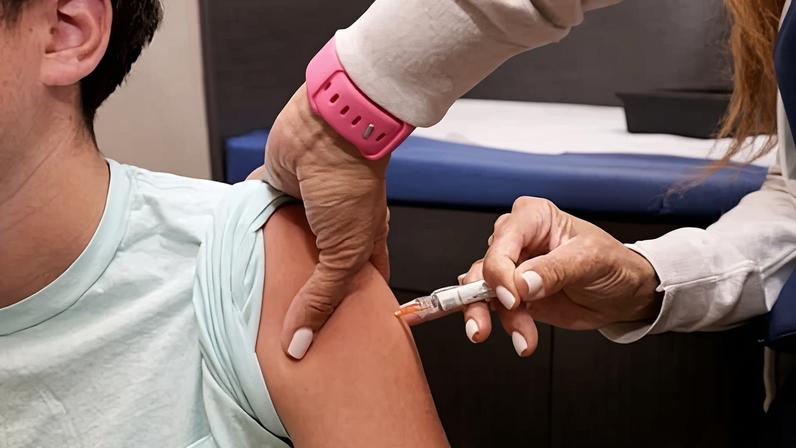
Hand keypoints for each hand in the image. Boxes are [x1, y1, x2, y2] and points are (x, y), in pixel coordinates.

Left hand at [264, 85, 389, 359]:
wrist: (326, 130)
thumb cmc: (351, 185)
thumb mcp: (343, 254)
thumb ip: (320, 298)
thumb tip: (299, 346)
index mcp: (362, 242)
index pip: (358, 284)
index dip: (349, 311)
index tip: (331, 341)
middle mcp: (334, 228)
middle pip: (316, 269)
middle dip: (301, 294)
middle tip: (281, 332)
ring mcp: (303, 210)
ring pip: (285, 247)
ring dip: (271, 265)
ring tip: (252, 305)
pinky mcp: (275, 190)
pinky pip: (260, 218)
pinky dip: (249, 233)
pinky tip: (236, 259)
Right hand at [459, 197, 661, 356]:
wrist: (624, 296)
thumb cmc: (613, 265)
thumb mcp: (590, 260)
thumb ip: (555, 269)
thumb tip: (523, 282)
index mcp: (533, 218)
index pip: (502, 242)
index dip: (500, 271)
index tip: (512, 297)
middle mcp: (517, 240)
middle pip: (483, 266)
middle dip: (482, 298)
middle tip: (490, 322)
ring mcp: (512, 269)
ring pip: (481, 291)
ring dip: (493, 318)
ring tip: (522, 338)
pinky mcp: (513, 295)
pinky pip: (495, 310)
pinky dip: (506, 327)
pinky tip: (524, 339)